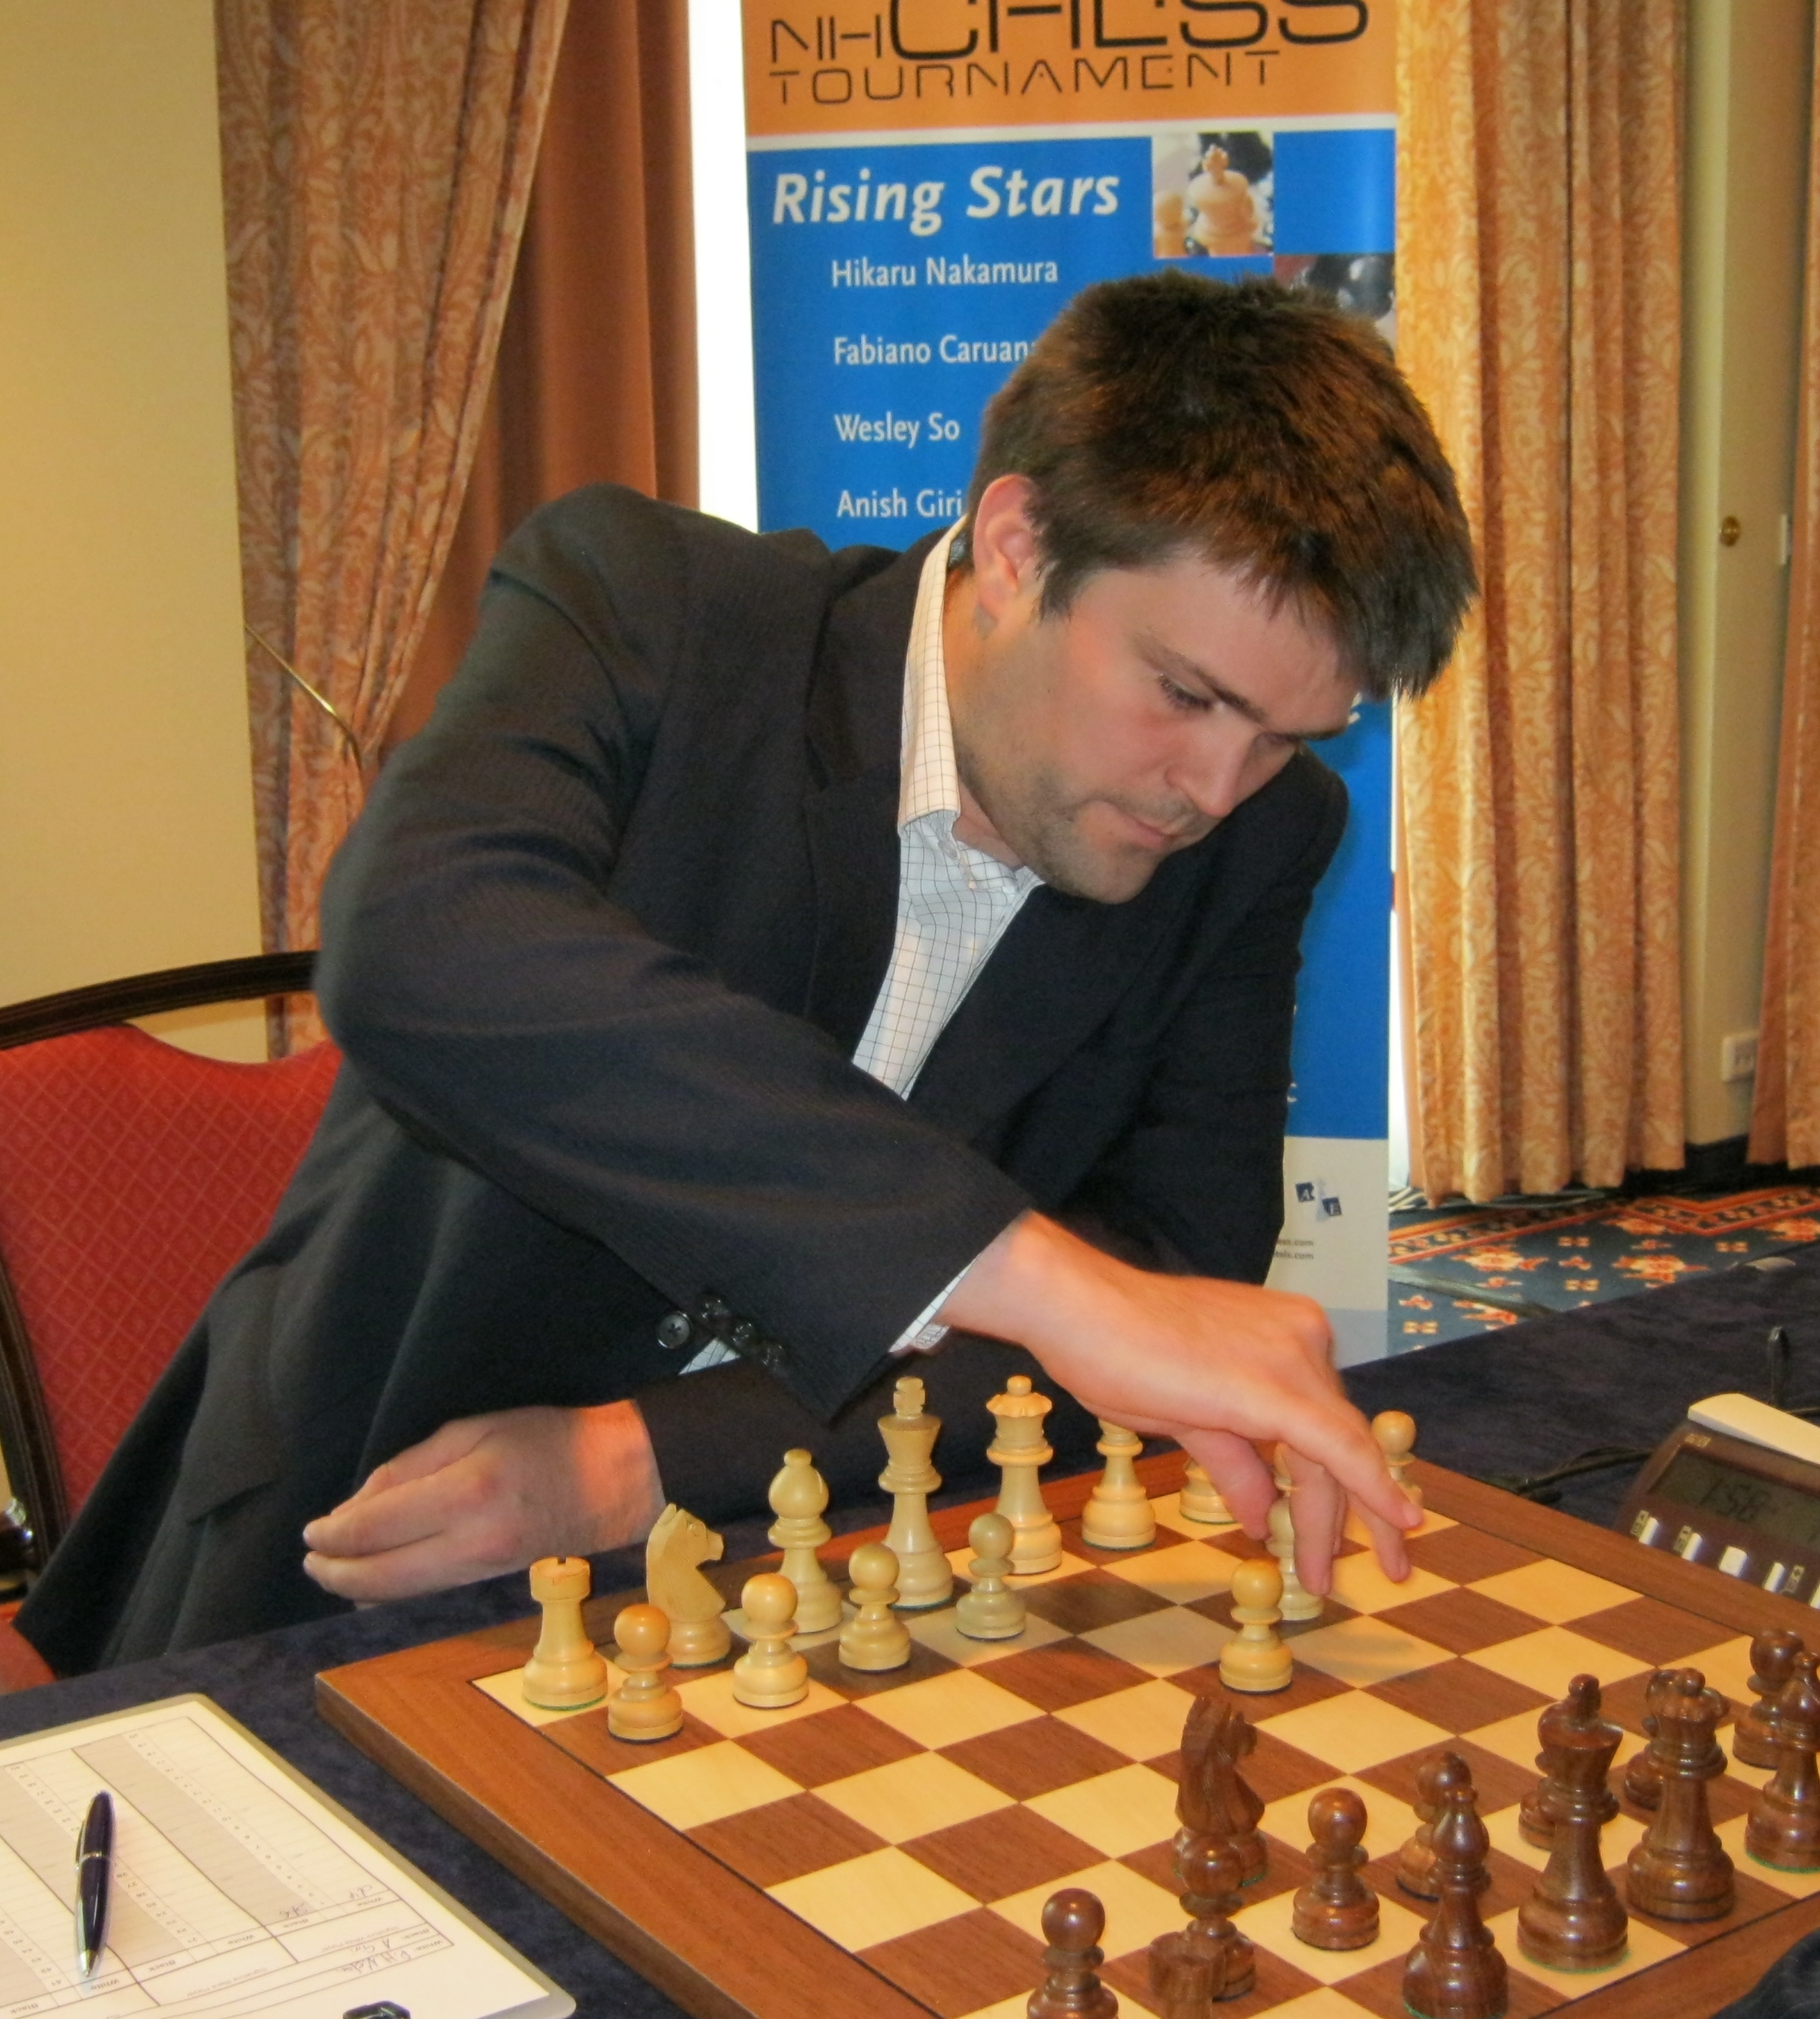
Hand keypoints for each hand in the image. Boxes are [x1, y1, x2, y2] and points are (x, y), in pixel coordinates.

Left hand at [301, 1400, 664, 1602]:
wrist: (619, 1479)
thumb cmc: (550, 1440)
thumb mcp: (476, 1429)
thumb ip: (411, 1466)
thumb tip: (358, 1506)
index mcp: (467, 1491)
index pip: (377, 1526)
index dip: (334, 1535)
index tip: (312, 1533)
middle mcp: (473, 1542)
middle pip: (381, 1576)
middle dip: (336, 1572)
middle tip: (311, 1561)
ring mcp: (485, 1571)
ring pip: (402, 1595)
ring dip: (360, 1587)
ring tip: (335, 1571)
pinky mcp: (494, 1584)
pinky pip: (428, 1596)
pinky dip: (394, 1593)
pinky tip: (377, 1583)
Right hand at [943, 1213, 1417, 1593]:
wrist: (1080, 1309)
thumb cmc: (1118, 1347)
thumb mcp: (1186, 1413)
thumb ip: (1235, 1460)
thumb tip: (1263, 1518)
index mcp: (1284, 1336)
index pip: (1326, 1419)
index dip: (1351, 1477)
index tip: (1377, 1521)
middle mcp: (1303, 1340)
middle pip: (1338, 1439)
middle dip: (1352, 1509)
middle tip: (1386, 1561)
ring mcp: (1294, 1358)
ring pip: (1335, 1452)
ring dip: (1333, 1522)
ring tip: (1323, 1577)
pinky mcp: (1276, 1389)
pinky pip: (1337, 1448)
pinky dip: (1372, 1488)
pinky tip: (1400, 1522)